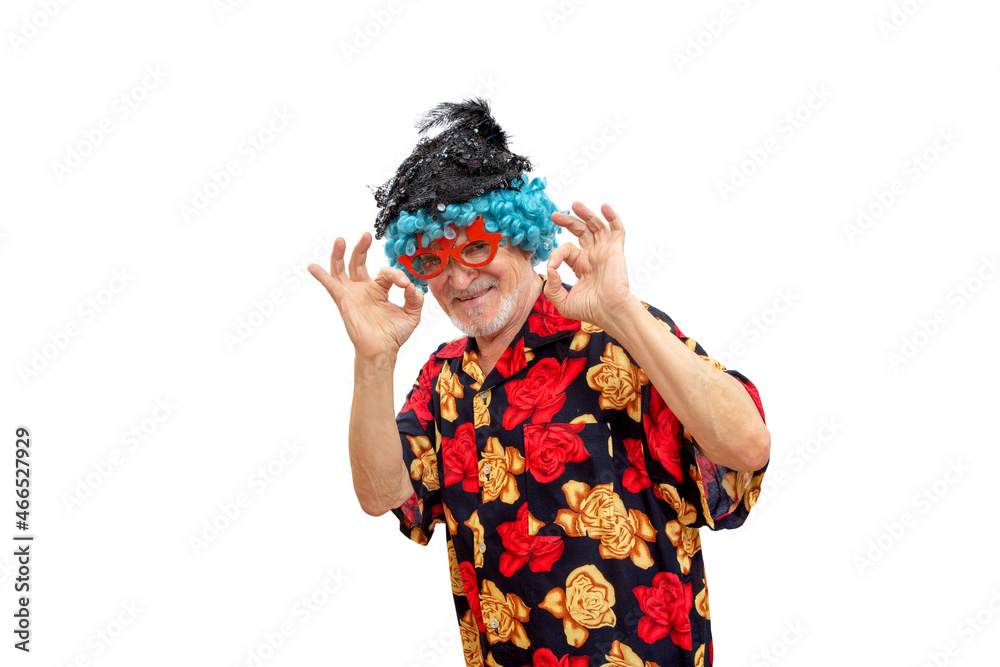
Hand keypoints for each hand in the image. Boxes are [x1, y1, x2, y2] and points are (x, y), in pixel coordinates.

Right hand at [308, 232, 422, 358]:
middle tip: (367, 235)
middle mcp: (364, 289)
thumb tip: (411, 285)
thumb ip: (415, 298)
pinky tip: (311, 266)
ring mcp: (353, 294)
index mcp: (379, 290)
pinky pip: (330, 286)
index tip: (405, 284)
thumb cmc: (394, 335)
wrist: (382, 350)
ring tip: (340, 239)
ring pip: (341, 269)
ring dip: (339, 254)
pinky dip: (320, 276)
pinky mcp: (344, 301)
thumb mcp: (412, 314)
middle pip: (358, 262)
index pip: (385, 273)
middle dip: (361, 248)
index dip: (396, 275)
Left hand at [544, 201, 635, 328]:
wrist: (609, 312)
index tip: (552, 265)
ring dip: (586, 214)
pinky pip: (617, 229)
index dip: (556, 254)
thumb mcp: (562, 301)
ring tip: (575, 204)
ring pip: (596, 226)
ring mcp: (604, 251)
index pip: (566, 250)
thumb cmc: (590, 310)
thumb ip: (552, 287)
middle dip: (568, 221)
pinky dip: (612, 216)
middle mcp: (593, 256)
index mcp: (581, 266)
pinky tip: (604, 206)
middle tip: (555, 215)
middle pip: (581, 231)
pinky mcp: (615, 250)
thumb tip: (550, 268)